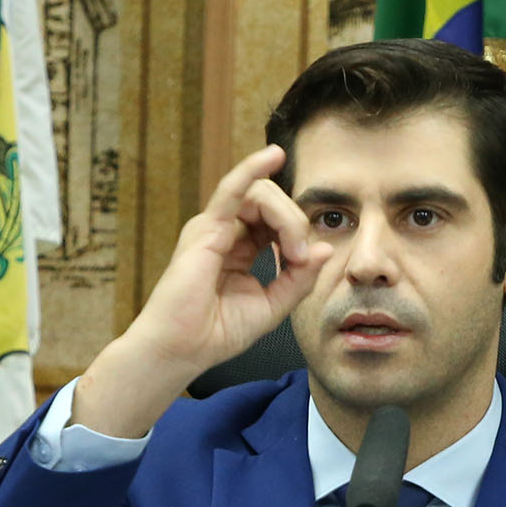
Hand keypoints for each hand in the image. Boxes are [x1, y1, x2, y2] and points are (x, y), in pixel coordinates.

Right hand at [73, 146, 324, 437]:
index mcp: (240, 248)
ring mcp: (213, 227)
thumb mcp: (272, 306)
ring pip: (261, 196)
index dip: (298, 234)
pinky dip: (252, 169)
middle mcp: (225, 232)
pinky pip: (232, 189)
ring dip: (286, 216)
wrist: (182, 349)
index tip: (305, 262)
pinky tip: (273, 156)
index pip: (277, 220)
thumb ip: (299, 279)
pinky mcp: (206, 229)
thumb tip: (323, 248)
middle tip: (301, 256)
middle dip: (295, 223)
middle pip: (271, 203)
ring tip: (293, 249)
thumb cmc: (217, 332)